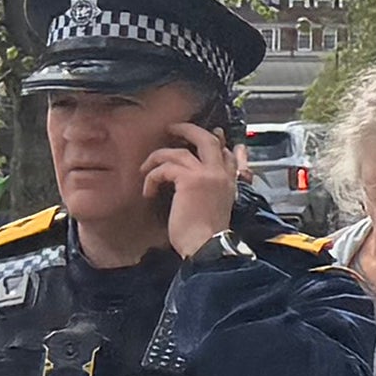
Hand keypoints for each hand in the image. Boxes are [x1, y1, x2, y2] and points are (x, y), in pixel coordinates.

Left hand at [141, 123, 241, 258]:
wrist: (207, 246)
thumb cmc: (208, 236)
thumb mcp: (216, 209)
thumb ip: (212, 193)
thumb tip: (192, 186)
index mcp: (229, 182)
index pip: (228, 154)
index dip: (216, 142)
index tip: (208, 137)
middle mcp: (220, 174)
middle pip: (206, 139)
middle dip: (187, 130)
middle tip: (172, 128)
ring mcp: (206, 174)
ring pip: (179, 151)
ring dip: (158, 157)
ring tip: (145, 168)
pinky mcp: (189, 180)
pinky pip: (165, 168)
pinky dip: (152, 178)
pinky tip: (148, 191)